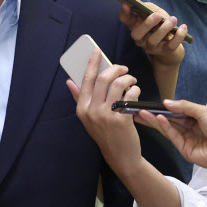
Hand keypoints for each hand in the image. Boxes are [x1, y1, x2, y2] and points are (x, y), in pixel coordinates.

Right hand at [66, 49, 142, 175]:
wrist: (120, 155)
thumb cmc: (105, 134)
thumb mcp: (88, 118)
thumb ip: (79, 98)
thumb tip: (69, 81)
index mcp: (82, 109)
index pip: (85, 80)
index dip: (92, 63)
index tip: (97, 51)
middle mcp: (92, 111)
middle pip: (103, 78)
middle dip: (115, 69)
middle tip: (123, 69)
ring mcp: (106, 115)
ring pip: (118, 84)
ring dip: (128, 78)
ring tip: (132, 80)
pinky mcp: (121, 119)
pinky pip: (130, 95)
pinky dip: (135, 89)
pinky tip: (136, 91)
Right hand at [119, 1, 187, 67]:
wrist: (172, 48)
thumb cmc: (161, 27)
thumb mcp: (155, 13)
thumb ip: (147, 8)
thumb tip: (136, 1)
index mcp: (136, 26)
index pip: (126, 20)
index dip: (124, 13)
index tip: (127, 3)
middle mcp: (140, 38)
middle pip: (136, 34)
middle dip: (147, 24)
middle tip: (157, 15)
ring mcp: (151, 47)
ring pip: (153, 40)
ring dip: (164, 29)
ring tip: (173, 19)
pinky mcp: (165, 52)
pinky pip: (170, 46)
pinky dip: (178, 36)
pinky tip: (183, 27)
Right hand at [136, 99, 206, 171]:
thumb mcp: (203, 111)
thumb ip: (184, 107)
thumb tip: (167, 103)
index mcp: (196, 118)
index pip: (175, 112)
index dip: (163, 108)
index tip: (149, 104)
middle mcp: (189, 129)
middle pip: (169, 120)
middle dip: (153, 115)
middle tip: (138, 110)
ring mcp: (186, 139)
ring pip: (167, 128)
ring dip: (154, 120)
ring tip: (141, 114)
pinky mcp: (184, 149)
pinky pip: (172, 136)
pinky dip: (164, 127)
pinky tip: (157, 119)